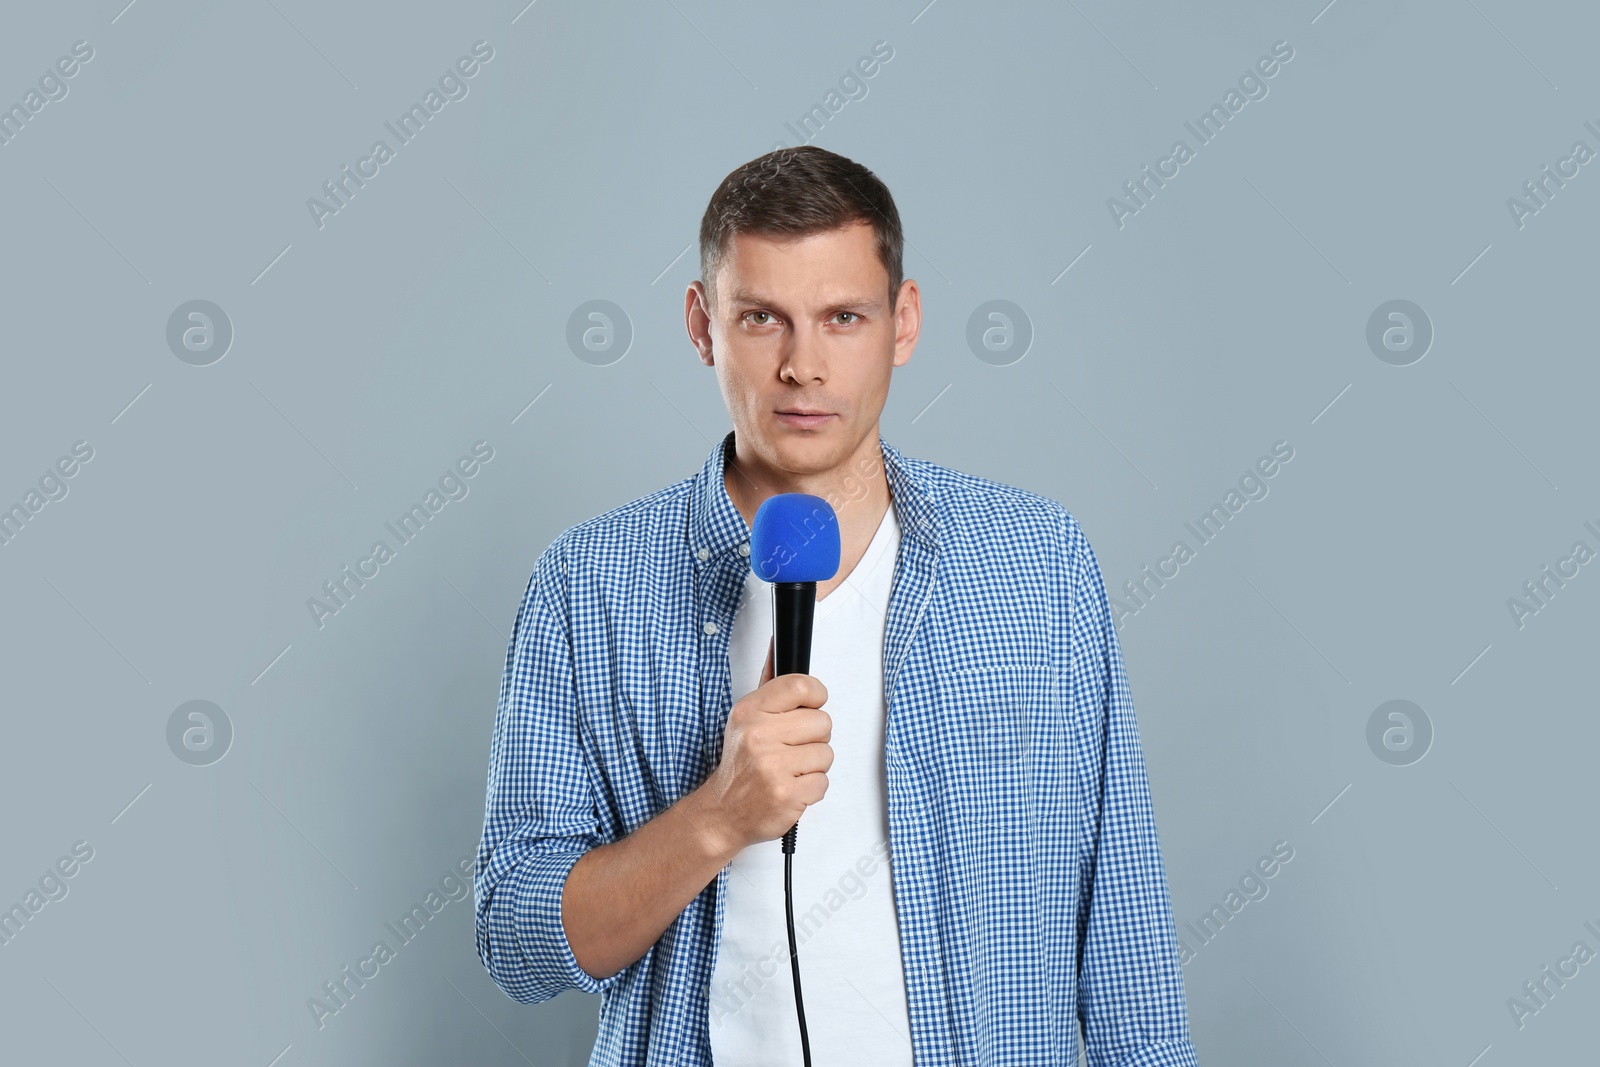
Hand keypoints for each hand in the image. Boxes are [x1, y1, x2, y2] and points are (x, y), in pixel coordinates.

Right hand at [696, 637, 831, 853]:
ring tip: (789, 769)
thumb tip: (777, 646)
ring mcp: (773, 767)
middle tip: (792, 748)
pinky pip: (823, 783)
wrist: (723, 811)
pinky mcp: (787, 795)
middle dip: (814, 737)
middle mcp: (759, 736)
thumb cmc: (740, 764)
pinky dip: (811, 789)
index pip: (801, 686)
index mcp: (750, 711)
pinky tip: (790, 786)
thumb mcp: (746, 719)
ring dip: (813, 765)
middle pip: (822, 722)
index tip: (811, 706)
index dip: (815, 696)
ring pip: (826, 754)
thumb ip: (769, 685)